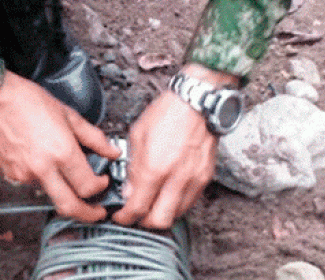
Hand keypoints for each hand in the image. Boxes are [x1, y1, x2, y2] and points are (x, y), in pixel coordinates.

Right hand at [0, 71, 120, 222]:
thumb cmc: (28, 100)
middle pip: (70, 207)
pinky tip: (41, 158)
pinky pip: (33, 183)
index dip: (100, 187)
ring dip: (63, 189)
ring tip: (64, 170)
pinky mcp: (12, 174)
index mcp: (61, 152)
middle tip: (96, 211)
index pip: (88, 187)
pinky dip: (43, 176)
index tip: (102, 181)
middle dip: (87, 214)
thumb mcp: (68, 114)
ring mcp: (25, 174)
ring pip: (51, 193)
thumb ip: (93, 137)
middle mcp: (43, 168)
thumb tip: (112, 151)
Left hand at [111, 64, 237, 228]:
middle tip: (134, 215)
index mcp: (154, 168)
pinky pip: (190, 203)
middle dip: (143, 223)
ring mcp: (193, 181)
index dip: (125, 217)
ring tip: (151, 204)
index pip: (138, 207)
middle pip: (159, 221)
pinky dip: (176, 204)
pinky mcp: (205, 178)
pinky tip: (167, 194)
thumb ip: (132, 166)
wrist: (197, 102)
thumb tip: (129, 190)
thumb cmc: (167, 113)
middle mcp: (175, 179)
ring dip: (161, 215)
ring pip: (176, 215)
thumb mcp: (137, 135)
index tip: (119, 216)